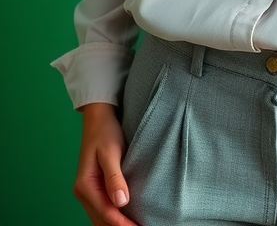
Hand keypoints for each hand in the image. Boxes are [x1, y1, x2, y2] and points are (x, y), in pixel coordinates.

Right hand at [73, 103, 138, 225]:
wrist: (99, 117)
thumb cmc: (105, 131)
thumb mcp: (110, 152)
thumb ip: (114, 177)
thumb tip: (121, 202)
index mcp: (85, 185)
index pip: (106, 213)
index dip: (123, 224)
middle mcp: (83, 192)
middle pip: (102, 220)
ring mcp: (88, 192)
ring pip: (102, 218)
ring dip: (117, 224)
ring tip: (137, 225)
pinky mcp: (95, 188)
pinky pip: (104, 209)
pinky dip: (115, 217)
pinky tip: (128, 218)